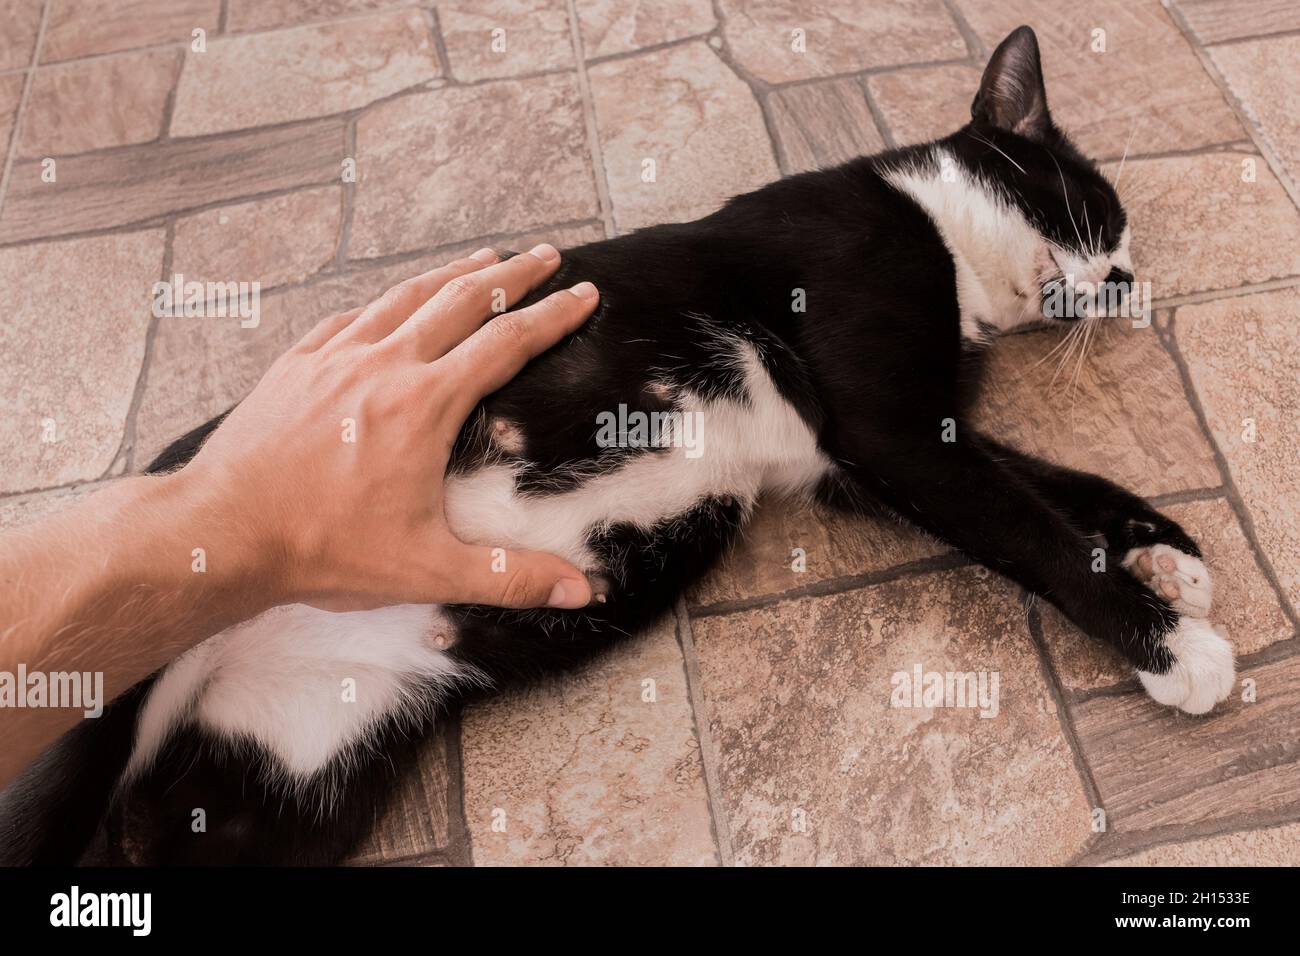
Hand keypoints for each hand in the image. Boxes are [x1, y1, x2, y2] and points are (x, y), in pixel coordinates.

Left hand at [176, 243, 597, 610]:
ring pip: (406, 296)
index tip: (584, 294)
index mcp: (426, 404)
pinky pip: (351, 316)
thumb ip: (510, 577)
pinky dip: (386, 301)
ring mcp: (335, 358)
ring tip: (484, 257)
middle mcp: (385, 365)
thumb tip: (580, 592)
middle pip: (463, 299)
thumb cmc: (323, 550)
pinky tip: (393, 301)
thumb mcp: (429, 570)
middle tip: (548, 254)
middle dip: (514, 273)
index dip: (553, 316)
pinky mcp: (297, 365)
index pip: (507, 343)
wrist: (224, 533)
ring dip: (452, 273)